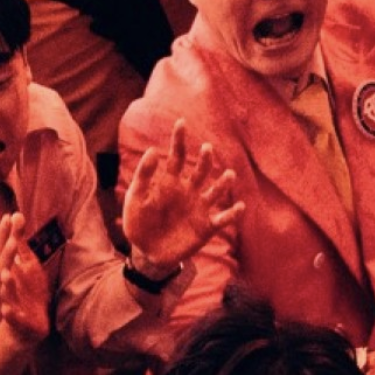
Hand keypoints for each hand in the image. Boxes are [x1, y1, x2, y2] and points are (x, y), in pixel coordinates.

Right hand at [0, 211, 52, 343]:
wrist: (30, 323)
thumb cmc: (27, 289)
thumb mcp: (27, 263)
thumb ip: (20, 242)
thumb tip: (16, 214)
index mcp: (7, 269)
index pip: (1, 249)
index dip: (3, 233)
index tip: (8, 216)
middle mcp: (4, 284)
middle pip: (1, 268)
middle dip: (6, 255)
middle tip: (12, 240)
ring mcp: (10, 301)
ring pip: (4, 292)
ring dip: (5, 283)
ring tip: (7, 273)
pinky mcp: (17, 319)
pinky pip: (10, 316)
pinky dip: (9, 313)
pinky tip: (6, 309)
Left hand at [122, 119, 244, 273]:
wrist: (147, 252)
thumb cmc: (139, 222)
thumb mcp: (136, 198)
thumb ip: (144, 176)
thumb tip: (152, 150)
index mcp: (170, 181)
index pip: (177, 156)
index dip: (179, 140)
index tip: (181, 122)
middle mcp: (188, 191)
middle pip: (200, 171)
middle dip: (205, 160)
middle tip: (207, 149)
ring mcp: (199, 208)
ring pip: (215, 191)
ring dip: (223, 183)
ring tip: (229, 175)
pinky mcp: (206, 227)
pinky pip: (223, 218)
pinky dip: (232, 214)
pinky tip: (239, 206)